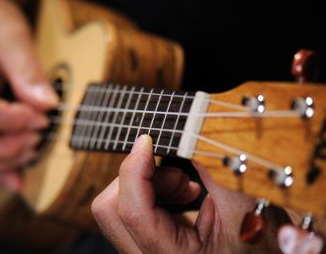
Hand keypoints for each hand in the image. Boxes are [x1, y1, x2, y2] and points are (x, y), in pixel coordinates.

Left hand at [92, 135, 287, 252]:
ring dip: (149, 184)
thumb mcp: (242, 202)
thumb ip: (208, 168)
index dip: (134, 169)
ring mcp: (144, 250)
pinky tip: (183, 193)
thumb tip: (179, 135)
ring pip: (116, 206)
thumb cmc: (263, 240)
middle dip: (140, 178)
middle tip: (179, 176)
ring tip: (188, 186)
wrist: (267, 253)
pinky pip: (131, 208)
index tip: (147, 141)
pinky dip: (153, 191)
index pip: (132, 211)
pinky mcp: (146, 240)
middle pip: (109, 209)